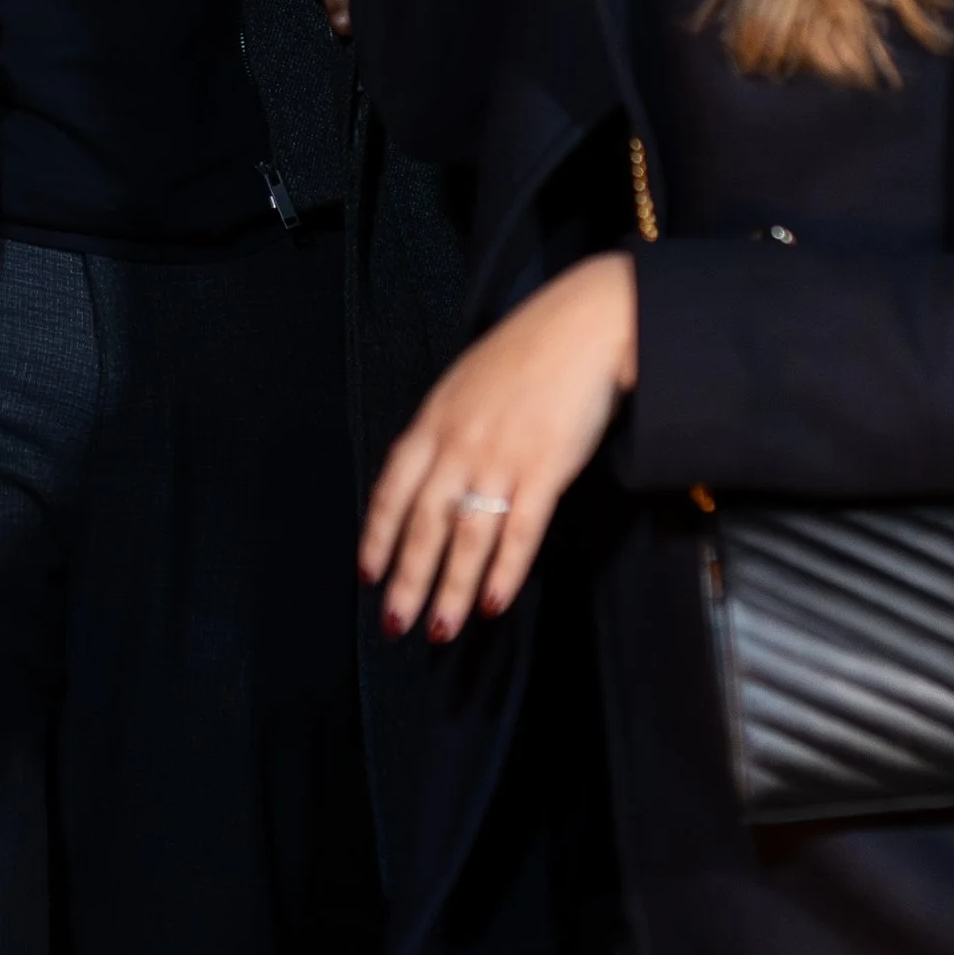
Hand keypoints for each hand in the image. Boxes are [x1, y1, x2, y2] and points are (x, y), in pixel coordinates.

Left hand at [360, 250, 637, 639]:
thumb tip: (423, 473)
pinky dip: (504, 572)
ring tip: (440, 629)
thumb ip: (443, 428)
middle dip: (407, 580)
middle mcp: (459, 443)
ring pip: (466, 537)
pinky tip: (493, 602)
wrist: (586, 325)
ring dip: (451, 589)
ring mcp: (501, 457)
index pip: (392, 490)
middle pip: (423, 524)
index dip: (377, 537)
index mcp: (435, 420)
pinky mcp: (545, 467)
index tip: (367, 574)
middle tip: (395, 625)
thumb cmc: (529, 350)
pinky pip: (519, 531)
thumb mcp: (466, 382)